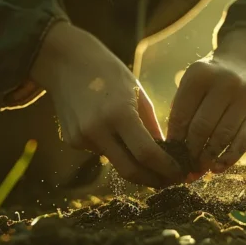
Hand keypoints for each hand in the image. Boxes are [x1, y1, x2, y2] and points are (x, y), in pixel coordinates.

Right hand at [31, 22, 182, 186]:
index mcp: (119, 113)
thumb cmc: (109, 73)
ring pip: (115, 162)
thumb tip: (165, 156)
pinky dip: (113, 148)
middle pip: (129, 170)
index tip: (179, 173)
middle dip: (152, 180)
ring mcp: (81, 138)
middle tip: (168, 181)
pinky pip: (101, 152)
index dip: (166, 168)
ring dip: (133, 161)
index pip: (147, 154)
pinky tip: (110, 128)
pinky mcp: (72, 141)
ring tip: (145, 151)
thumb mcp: (137, 93)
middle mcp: (97, 130)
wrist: (65, 63)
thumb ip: (151, 127)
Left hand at [167, 29, 245, 175]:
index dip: (174, 138)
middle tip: (185, 165)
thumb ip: (182, 111)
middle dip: (190, 151)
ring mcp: (245, 97)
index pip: (181, 115)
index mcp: (200, 74)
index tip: (171, 153)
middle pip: (201, 128)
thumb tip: (173, 152)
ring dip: (208, 157)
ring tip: (198, 168)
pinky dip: (228, 159)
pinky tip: (217, 168)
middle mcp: (225, 82)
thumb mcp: (193, 85)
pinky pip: (243, 142)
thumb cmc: (210, 83)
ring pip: (222, 137)